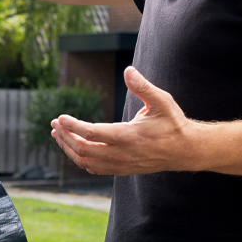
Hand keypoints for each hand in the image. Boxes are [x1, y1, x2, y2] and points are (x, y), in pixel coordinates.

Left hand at [51, 67, 197, 175]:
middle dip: (65, 136)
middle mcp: (122, 154)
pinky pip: (94, 168)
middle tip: (55, 124)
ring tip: (58, 135)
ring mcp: (120, 165)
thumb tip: (128, 70)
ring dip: (69, 149)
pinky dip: (80, 159)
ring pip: (85, 161)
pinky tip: (74, 148)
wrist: (186, 150)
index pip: (91, 133)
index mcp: (128, 136)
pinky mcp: (122, 170)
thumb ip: (143, 87)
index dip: (72, 126)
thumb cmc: (173, 123)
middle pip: (82, 150)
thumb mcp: (162, 101)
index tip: (60, 118)